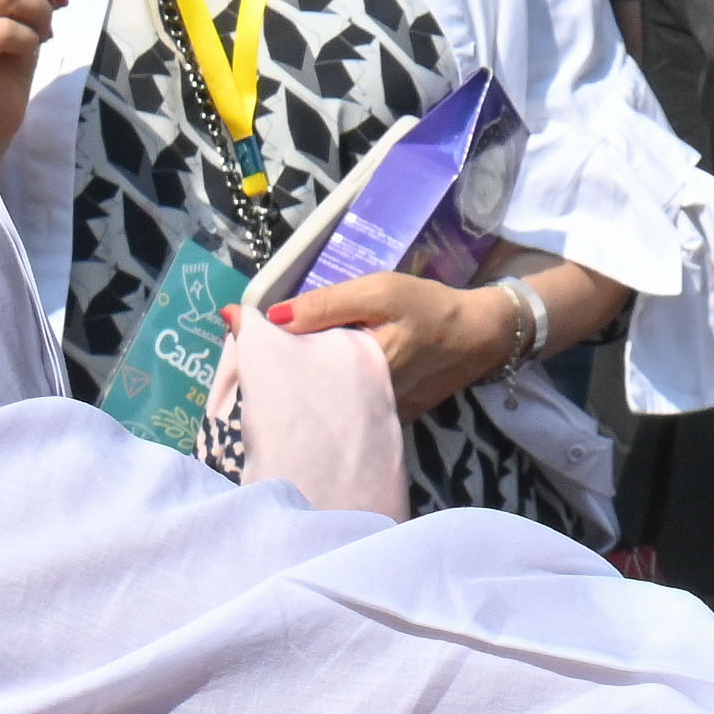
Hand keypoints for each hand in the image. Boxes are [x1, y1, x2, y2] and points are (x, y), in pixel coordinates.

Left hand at [266, 265, 524, 417]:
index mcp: (357, 375)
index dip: (262, 362)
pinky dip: (325, 398)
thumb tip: (270, 317)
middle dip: (273, 380)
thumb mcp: (379, 292)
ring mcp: (374, 419)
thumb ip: (326, 304)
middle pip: (304, 396)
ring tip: (268, 371)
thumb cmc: (429, 309)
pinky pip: (344, 411)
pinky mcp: (384, 421)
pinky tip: (311, 383)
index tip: (232, 348)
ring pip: (322, 405)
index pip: (294, 375)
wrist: (481, 337)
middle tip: (241, 362)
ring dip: (297, 390)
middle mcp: (361, 407)